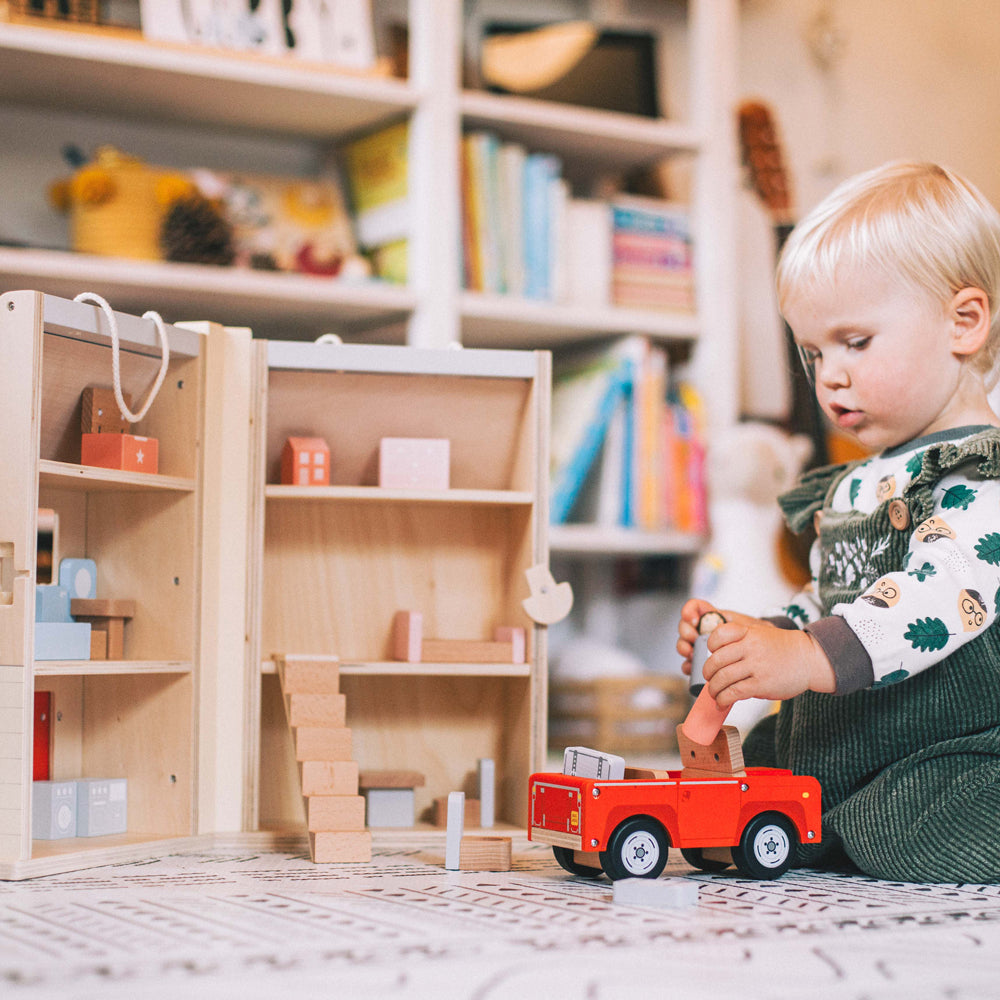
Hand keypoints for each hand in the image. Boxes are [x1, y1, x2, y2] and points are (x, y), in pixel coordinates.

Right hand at [676, 598, 760, 676]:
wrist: (757, 655)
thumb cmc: (754, 638)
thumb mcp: (751, 627)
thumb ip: (743, 625)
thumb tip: (739, 626)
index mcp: (713, 617)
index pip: (695, 607)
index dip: (690, 611)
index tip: (694, 620)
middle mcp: (703, 630)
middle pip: (685, 626)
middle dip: (686, 631)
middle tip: (693, 638)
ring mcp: (699, 646)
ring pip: (683, 644)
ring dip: (684, 648)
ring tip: (692, 654)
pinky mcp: (700, 662)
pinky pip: (687, 663)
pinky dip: (688, 666)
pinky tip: (693, 667)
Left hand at [702, 620, 835, 705]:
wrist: (809, 659)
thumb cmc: (782, 648)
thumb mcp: (760, 633)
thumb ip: (739, 640)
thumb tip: (715, 657)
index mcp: (748, 632)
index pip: (718, 635)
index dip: (710, 646)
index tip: (712, 654)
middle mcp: (751, 647)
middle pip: (716, 660)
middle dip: (707, 673)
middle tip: (709, 678)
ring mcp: (756, 666)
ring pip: (722, 678)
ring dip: (713, 689)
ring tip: (715, 694)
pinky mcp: (761, 684)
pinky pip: (734, 692)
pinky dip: (723, 700)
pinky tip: (722, 703)